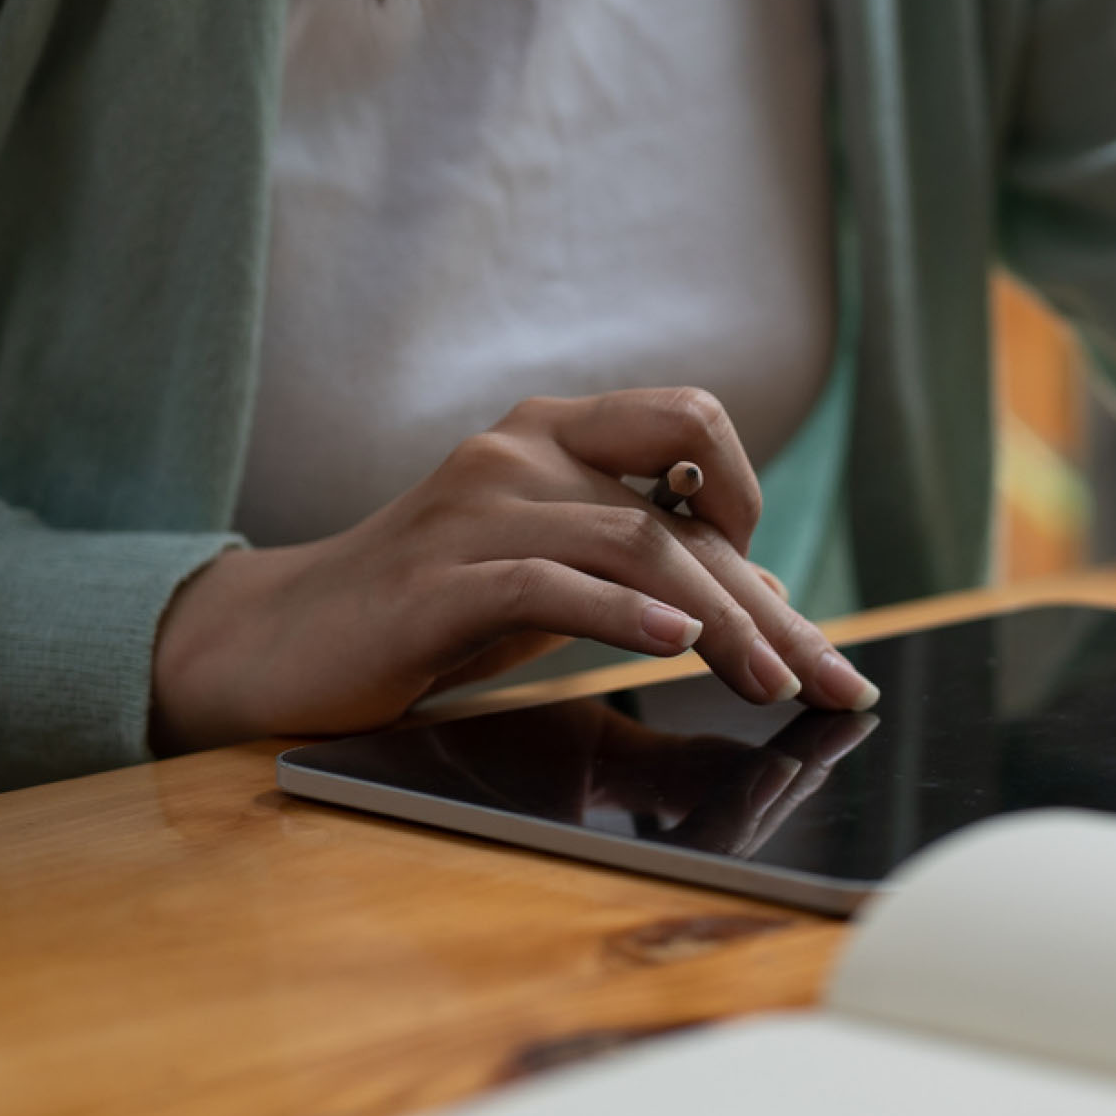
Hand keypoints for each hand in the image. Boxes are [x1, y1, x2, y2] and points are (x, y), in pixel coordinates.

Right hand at [149, 389, 879, 751]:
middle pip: (682, 509)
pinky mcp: (437, 579)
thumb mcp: (559, 583)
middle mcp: (521, 448)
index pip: (697, 445)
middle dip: (769, 605)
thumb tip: (770, 597)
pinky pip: (549, 582)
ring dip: (721, 624)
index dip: (761, 517)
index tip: (800, 619)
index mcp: (557, 430)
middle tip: (833, 682)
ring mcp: (476, 508)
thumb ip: (649, 575)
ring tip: (772, 684)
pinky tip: (676, 649)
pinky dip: (624, 616)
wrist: (282, 643)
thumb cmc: (432, 612)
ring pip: (635, 544)